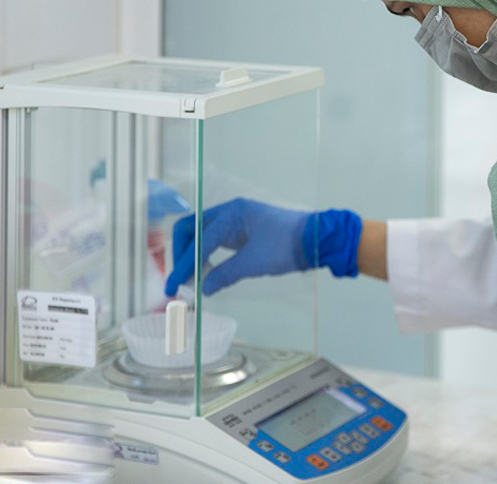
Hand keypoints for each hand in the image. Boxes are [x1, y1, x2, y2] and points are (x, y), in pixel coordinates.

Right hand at [165, 198, 361, 296]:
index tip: (173, 286)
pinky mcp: (242, 229)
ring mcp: (236, 219)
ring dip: (193, 255)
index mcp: (232, 213)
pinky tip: (208, 271)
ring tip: (192, 278)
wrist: (317, 238)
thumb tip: (203, 290)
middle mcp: (230, 212)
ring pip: (200, 234)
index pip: (197, 241)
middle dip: (182, 254)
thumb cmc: (288, 246)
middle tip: (180, 280)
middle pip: (190, 229)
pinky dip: (206, 254)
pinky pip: (214, 240)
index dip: (184, 266)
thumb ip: (225, 275)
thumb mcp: (255, 263)